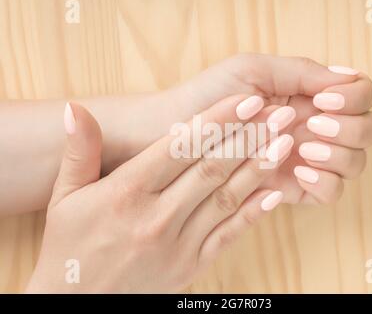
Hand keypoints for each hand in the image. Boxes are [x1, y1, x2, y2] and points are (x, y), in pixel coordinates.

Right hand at [26, 95, 294, 292]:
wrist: (75, 305)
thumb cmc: (69, 247)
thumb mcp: (65, 196)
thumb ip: (78, 151)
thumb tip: (75, 108)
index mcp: (126, 192)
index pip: (180, 146)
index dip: (219, 120)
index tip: (248, 100)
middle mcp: (156, 216)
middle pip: (212, 168)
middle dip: (250, 137)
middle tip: (282, 114)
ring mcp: (177, 244)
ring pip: (226, 199)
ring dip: (259, 168)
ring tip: (285, 143)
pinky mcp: (190, 266)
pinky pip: (228, 236)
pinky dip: (254, 213)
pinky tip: (275, 191)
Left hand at [163, 54, 371, 203]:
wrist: (176, 135)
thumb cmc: (209, 96)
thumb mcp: (253, 71)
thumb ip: (302, 71)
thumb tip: (348, 77)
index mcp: (309, 95)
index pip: (360, 95)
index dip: (354, 98)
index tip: (323, 101)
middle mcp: (315, 127)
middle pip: (367, 130)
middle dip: (350, 128)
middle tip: (313, 124)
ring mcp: (307, 159)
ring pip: (355, 163)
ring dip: (339, 155)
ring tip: (301, 150)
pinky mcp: (295, 188)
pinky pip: (332, 192)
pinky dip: (325, 182)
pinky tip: (297, 172)